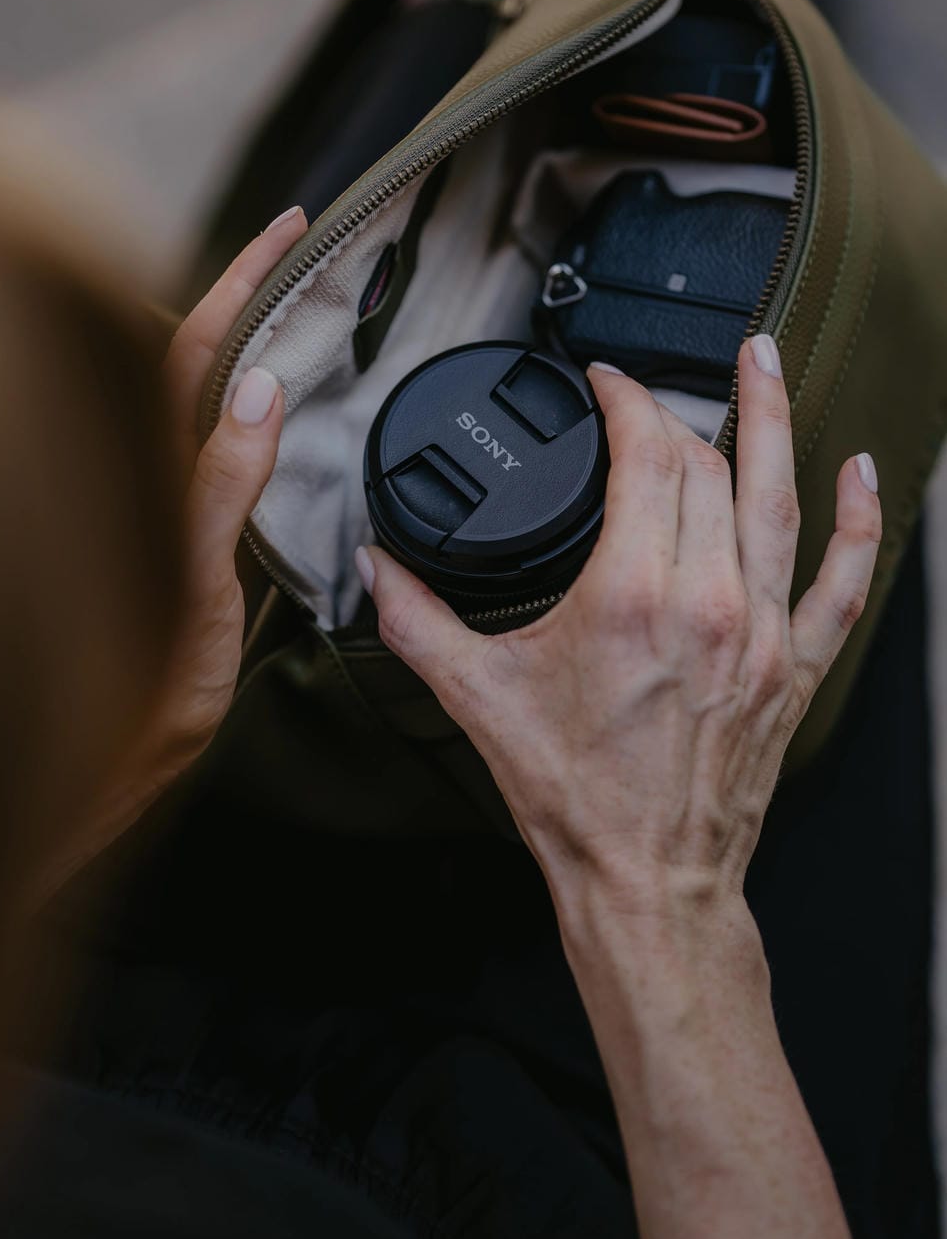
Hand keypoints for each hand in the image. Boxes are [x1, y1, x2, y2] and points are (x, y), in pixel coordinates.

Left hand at [45, 205, 305, 888]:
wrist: (95, 777)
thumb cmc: (136, 702)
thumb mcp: (196, 595)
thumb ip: (220, 486)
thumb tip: (257, 391)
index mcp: (148, 476)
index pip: (197, 348)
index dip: (246, 280)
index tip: (293, 228)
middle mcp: (136, 478)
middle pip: (182, 353)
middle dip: (237, 295)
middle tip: (293, 255)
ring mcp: (143, 501)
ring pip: (178, 393)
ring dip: (226, 343)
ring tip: (278, 308)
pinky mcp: (154, 532)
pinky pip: (187, 439)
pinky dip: (218, 401)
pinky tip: (244, 404)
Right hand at [355, 336, 881, 924]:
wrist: (646, 879)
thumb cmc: (576, 799)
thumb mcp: (478, 697)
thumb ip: (417, 620)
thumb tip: (376, 568)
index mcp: (632, 596)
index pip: (643, 454)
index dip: (624, 399)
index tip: (603, 383)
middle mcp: (708, 601)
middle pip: (704, 465)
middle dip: (673, 412)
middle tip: (647, 392)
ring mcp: (760, 632)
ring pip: (778, 496)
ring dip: (774, 418)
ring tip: (765, 360)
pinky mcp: (792, 667)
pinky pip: (840, 580)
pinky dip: (857, 521)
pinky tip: (861, 473)